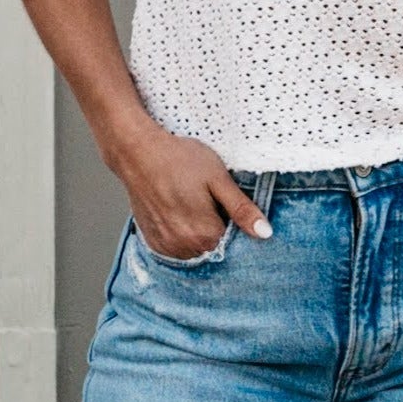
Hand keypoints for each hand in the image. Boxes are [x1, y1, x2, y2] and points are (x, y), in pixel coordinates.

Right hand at [114, 123, 268, 258]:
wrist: (137, 152)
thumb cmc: (179, 159)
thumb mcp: (218, 179)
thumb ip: (242, 209)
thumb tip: (265, 233)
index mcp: (205, 234)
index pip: (235, 244)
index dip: (237, 225)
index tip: (229, 207)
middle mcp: (184, 247)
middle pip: (215, 248)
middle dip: (219, 230)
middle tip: (209, 202)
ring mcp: (166, 246)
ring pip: (196, 249)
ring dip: (200, 235)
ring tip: (192, 206)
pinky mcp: (153, 241)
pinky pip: (177, 248)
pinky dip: (183, 236)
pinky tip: (179, 213)